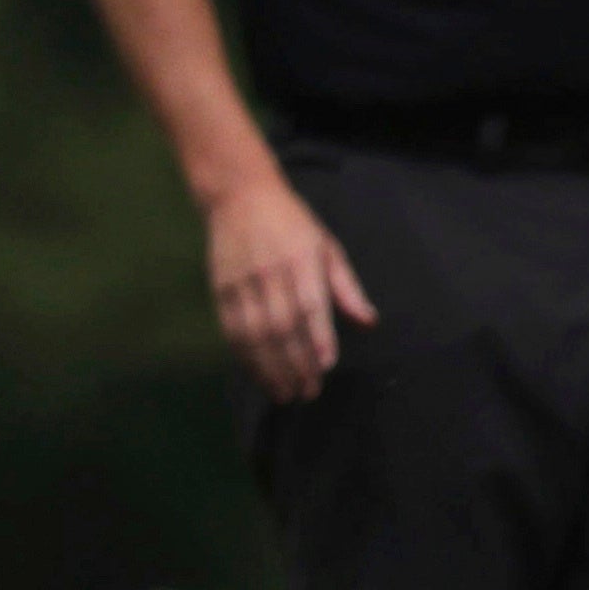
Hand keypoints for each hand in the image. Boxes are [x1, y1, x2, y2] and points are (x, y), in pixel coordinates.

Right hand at [201, 168, 374, 402]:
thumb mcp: (327, 247)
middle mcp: (270, 273)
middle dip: (294, 364)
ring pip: (254, 333)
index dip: (317, 338)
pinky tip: (256, 373)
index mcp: (302, 260)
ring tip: (282, 392)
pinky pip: (231, 328)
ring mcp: (241, 282)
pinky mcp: (220, 288)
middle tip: (307, 393)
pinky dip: (243, 355)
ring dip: (268, 367)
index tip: (325, 367)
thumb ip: (346, 287)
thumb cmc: (292, 223)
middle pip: (281, 327)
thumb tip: (368, 322)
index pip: (309, 305)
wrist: (239, 196)